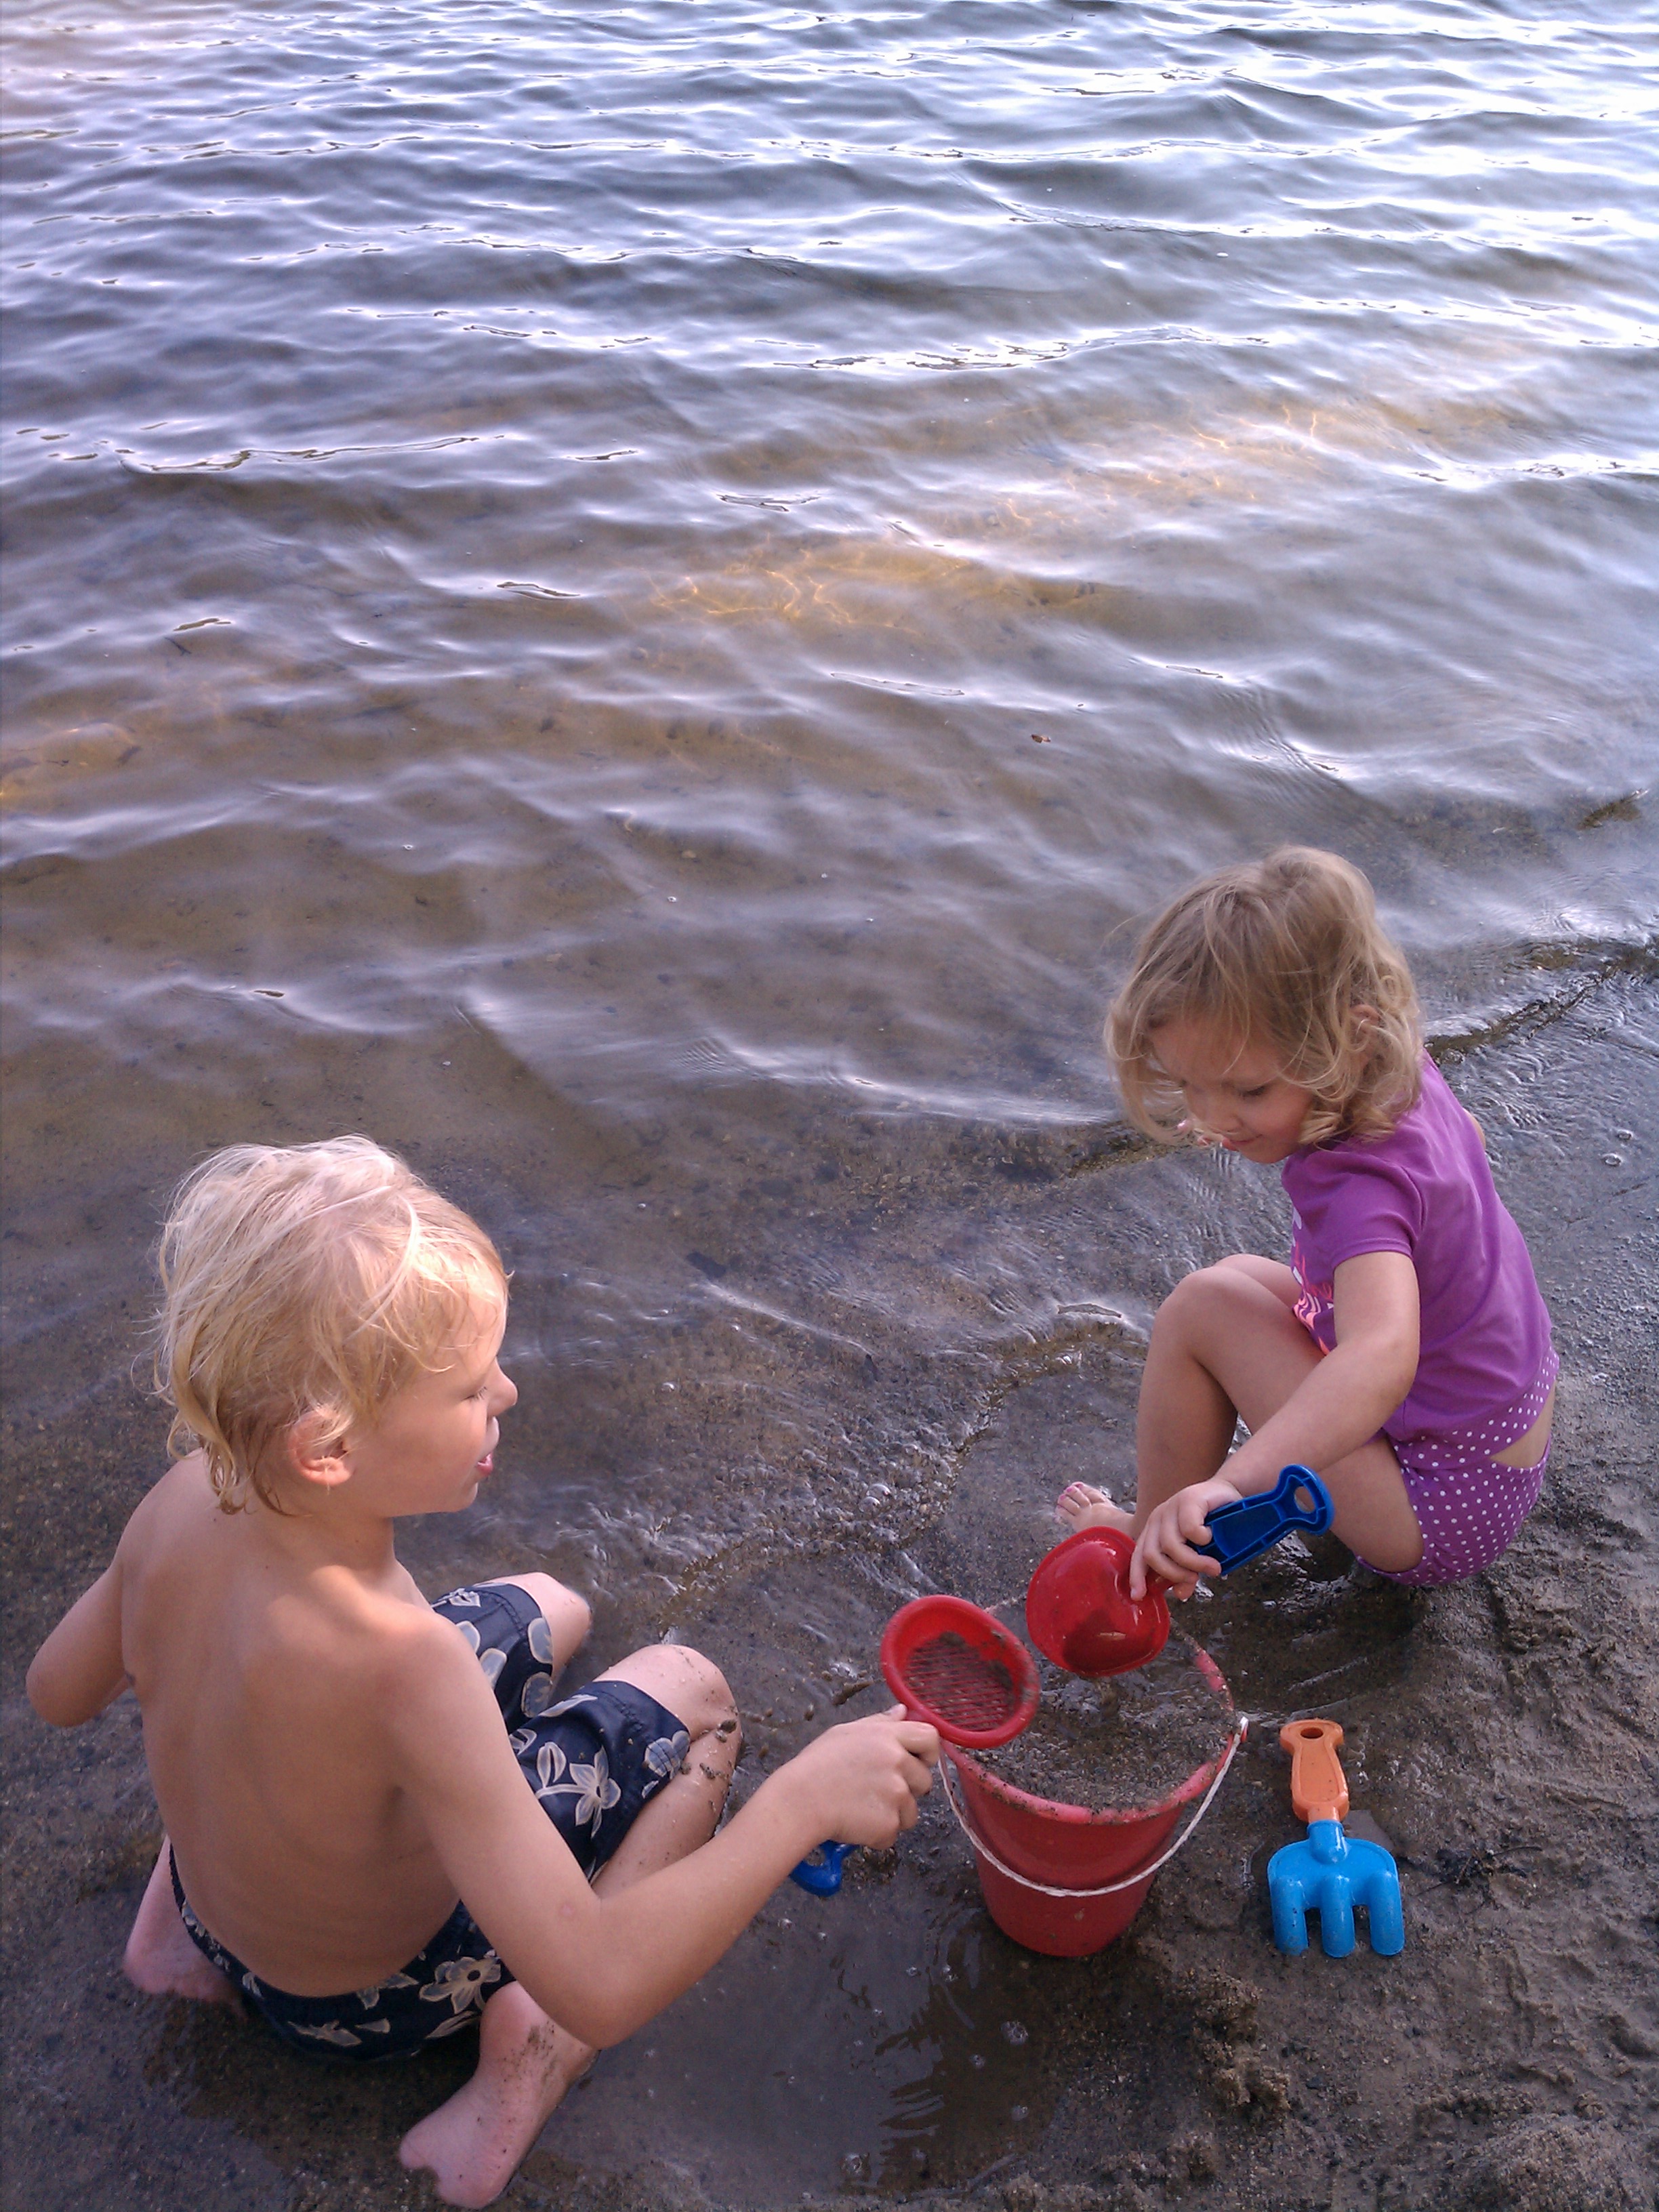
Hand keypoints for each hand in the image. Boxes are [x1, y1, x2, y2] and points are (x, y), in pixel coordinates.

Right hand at [774, 1707, 938, 1849]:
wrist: (799, 1801)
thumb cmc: (817, 1765)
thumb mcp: (845, 1733)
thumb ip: (880, 1722)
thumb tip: (903, 1711)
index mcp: (888, 1737)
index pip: (930, 1737)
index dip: (927, 1752)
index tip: (916, 1761)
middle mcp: (898, 1764)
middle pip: (924, 1780)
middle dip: (907, 1788)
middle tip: (876, 1789)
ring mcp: (896, 1795)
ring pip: (911, 1811)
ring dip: (893, 1813)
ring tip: (862, 1807)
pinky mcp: (889, 1825)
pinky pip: (894, 1832)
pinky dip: (879, 1833)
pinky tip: (857, 1822)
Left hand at [1130, 1476, 1243, 1600]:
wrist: (1228, 1494)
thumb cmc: (1212, 1525)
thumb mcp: (1198, 1552)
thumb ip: (1187, 1572)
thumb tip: (1180, 1594)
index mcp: (1155, 1531)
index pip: (1138, 1556)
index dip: (1136, 1576)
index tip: (1139, 1596)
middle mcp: (1158, 1519)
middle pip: (1152, 1555)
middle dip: (1174, 1573)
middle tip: (1195, 1578)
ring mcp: (1171, 1508)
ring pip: (1171, 1545)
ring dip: (1193, 1562)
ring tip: (1213, 1567)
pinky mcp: (1187, 1499)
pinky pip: (1189, 1529)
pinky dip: (1201, 1539)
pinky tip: (1211, 1536)